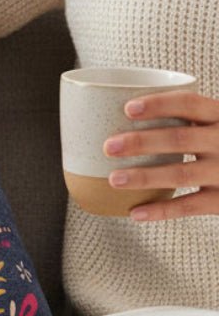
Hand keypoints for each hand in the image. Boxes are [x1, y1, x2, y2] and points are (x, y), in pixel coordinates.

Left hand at [104, 91, 218, 220]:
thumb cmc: (218, 143)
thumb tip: (115, 111)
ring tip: (113, 179)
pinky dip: (161, 210)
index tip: (127, 108)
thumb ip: (182, 118)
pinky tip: (135, 212)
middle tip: (108, 147)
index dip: (159, 104)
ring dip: (145, 177)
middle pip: (180, 138)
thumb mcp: (211, 125)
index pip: (189, 103)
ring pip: (182, 174)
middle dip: (142, 142)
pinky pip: (190, 205)